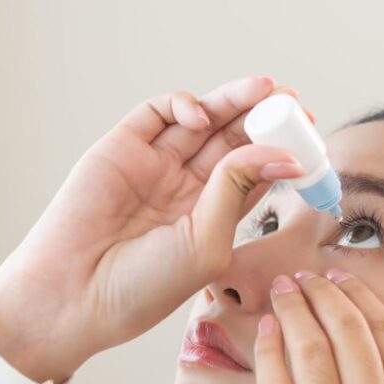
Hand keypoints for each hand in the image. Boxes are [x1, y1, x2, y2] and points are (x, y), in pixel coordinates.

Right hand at [0, 77, 312, 383]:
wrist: (73, 294)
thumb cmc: (141, 287)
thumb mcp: (207, 243)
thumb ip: (238, 191)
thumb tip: (282, 153)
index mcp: (210, 218)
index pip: (254, 173)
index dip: (280, 152)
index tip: (309, 139)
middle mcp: (184, 188)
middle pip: (233, 141)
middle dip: (264, 118)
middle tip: (294, 102)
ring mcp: (154, 165)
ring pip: (202, 120)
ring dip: (235, 101)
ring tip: (267, 89)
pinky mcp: (122, 146)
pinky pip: (159, 113)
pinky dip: (185, 106)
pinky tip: (203, 117)